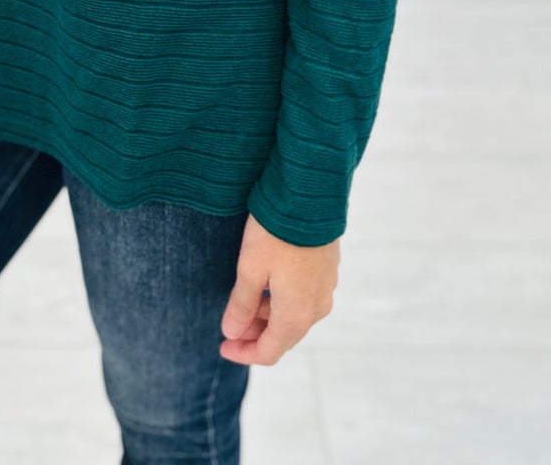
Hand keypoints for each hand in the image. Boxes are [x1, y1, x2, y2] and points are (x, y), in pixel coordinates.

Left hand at [219, 214, 338, 364]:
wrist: (309, 197)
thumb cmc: (275, 233)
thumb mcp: (250, 269)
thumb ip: (241, 306)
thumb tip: (231, 333)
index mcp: (296, 316)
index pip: (268, 351)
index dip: (243, 353)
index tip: (222, 346)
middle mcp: (316, 309)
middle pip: (283, 336)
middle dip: (255, 335)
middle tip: (230, 324)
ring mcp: (326, 290)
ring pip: (294, 317)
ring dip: (268, 317)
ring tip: (244, 300)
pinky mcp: (328, 271)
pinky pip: (304, 299)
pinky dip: (283, 301)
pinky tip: (267, 284)